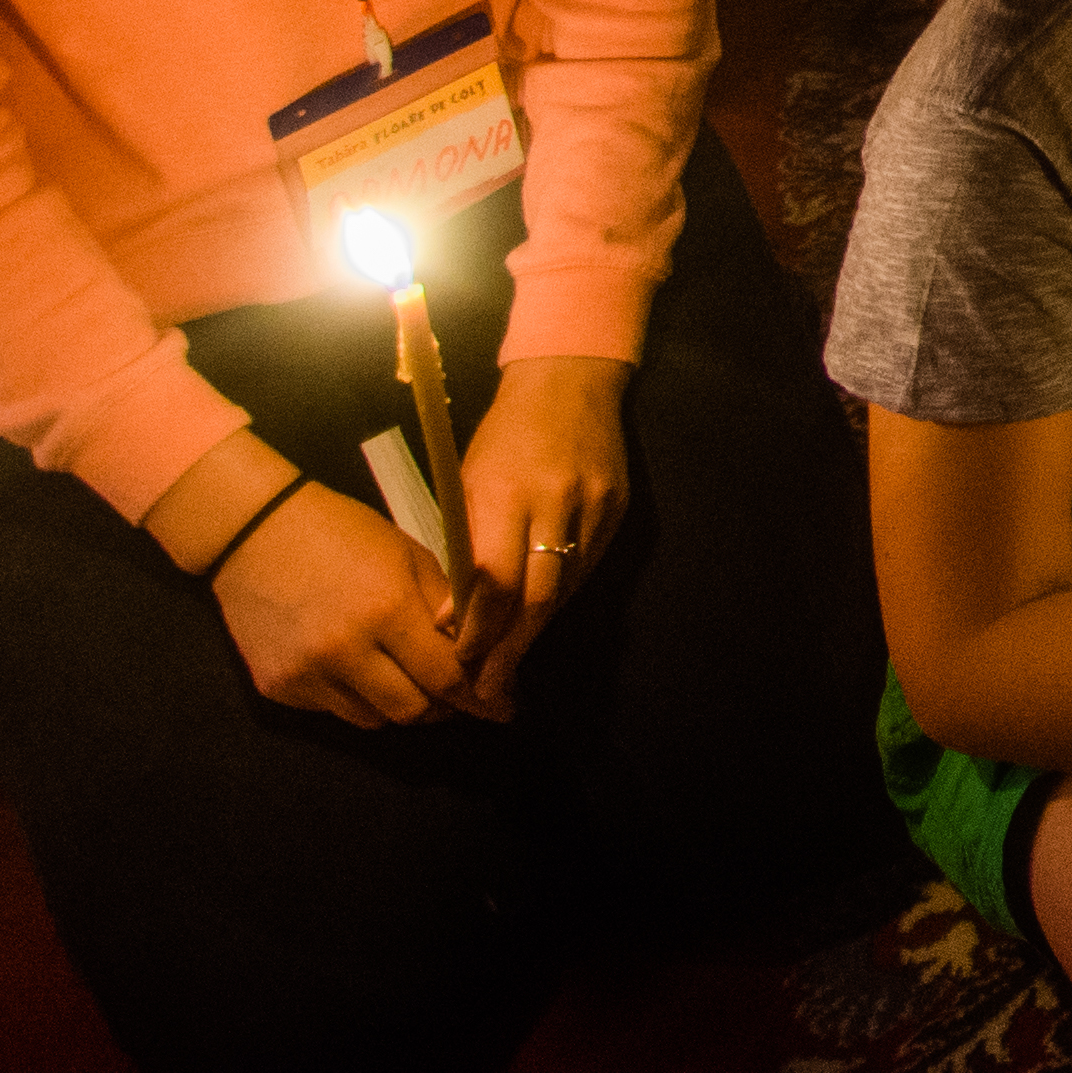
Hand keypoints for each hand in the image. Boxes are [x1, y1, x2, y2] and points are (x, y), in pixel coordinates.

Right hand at [206, 477, 474, 728]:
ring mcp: (307, 674)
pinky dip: (356, 698)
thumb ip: (444, 607)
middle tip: (455, 695)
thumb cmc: (342, 532)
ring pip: (374, 719)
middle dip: (442, 706)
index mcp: (387, 610)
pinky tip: (357, 668)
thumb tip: (478, 654)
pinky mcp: (278, 688)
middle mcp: (345, 651)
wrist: (254, 531)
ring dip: (399, 704)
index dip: (478, 697)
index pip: (445, 675)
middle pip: (413, 710)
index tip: (502, 708)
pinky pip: (334, 711)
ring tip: (406, 677)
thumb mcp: (408, 555)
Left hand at [452, 353, 632, 710]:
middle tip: (489, 690)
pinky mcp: (619, 508)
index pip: (492, 578)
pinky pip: (587, 567)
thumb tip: (453, 617)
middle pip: (536, 594)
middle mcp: (554, 500)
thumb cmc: (503, 434)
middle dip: (510, 648)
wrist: (568, 381)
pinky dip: (561, 596)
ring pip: (566, 588)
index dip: (478, 627)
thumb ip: (465, 547)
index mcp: (505, 491)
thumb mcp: (469, 482)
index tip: (461, 661)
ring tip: (510, 666)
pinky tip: (541, 616)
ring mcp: (593, 504)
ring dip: (536, 631)